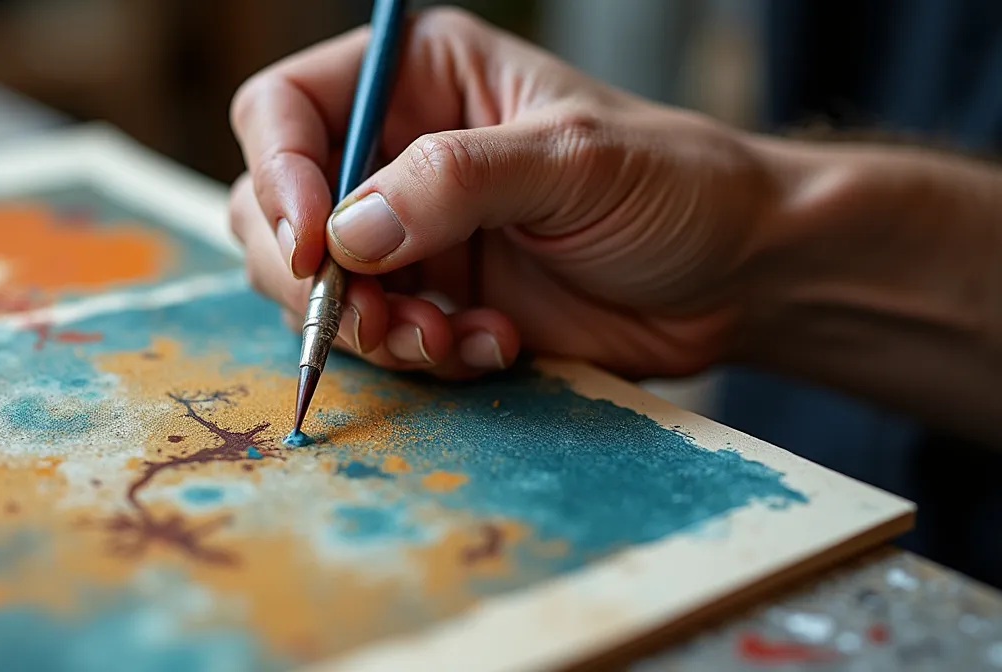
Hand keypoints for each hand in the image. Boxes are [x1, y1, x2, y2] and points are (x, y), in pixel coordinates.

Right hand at [227, 7, 779, 379]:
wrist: (736, 278)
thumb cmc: (675, 183)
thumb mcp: (573, 160)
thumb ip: (456, 182)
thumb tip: (346, 235)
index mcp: (420, 80)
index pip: (286, 110)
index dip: (280, 175)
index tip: (314, 245)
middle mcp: (398, 153)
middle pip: (278, 208)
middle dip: (313, 276)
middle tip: (373, 319)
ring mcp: (411, 234)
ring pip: (318, 288)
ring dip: (370, 329)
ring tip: (448, 341)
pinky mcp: (435, 302)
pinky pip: (379, 340)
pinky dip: (421, 357)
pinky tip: (493, 347)